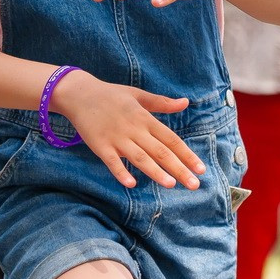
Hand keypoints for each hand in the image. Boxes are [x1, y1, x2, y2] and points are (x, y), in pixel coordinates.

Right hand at [51, 70, 205, 189]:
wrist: (79, 93)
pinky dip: (121, 172)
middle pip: (160, 152)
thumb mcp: (138, 95)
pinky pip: (112, 161)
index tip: (201, 169)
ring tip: (171, 184)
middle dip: (179, 169)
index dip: (187, 154)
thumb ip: (162, 103)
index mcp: (145, 118)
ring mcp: (116, 138)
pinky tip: (131, 183)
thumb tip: (185, 102)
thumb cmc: (111, 95)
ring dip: (156, 172)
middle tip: (194, 185)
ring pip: (140, 158)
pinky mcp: (99, 145)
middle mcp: (134, 129)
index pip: (171, 139)